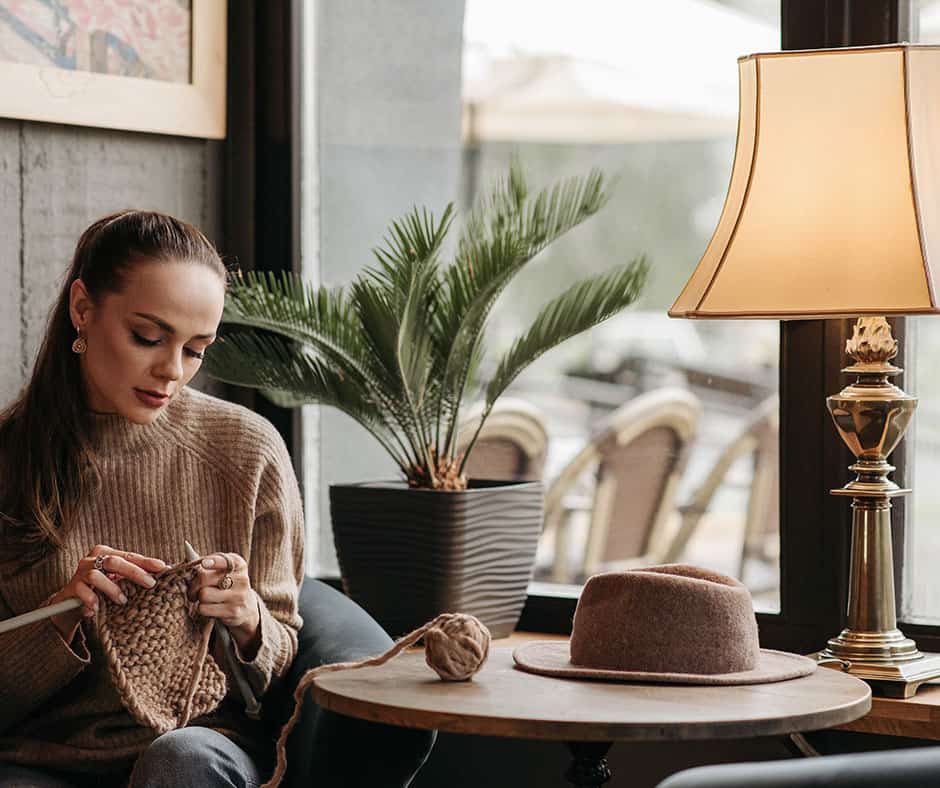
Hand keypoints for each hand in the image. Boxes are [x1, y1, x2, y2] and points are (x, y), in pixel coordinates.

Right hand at [49, 545, 166, 641]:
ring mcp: (79, 573)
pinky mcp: (70, 588)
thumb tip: (165, 571)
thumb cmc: (101, 589)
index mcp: (106, 553)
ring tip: (123, 600)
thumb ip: (135, 575)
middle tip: (150, 583)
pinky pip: (81, 592)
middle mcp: (91, 559)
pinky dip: (91, 600)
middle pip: (114, 562)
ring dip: (112, 589)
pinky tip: (98, 609)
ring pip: (96, 576)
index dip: (146, 561)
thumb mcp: (118, 580)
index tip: (163, 567)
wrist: (71, 604)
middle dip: (134, 572)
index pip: (129, 556)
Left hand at [187, 552, 259, 652]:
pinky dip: (203, 608)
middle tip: (193, 589)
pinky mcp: (233, 611)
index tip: (203, 564)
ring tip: (204, 598)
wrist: (246, 607)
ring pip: (203, 595)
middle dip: (194, 584)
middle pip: (204, 578)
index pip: (225, 561)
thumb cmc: (226, 584)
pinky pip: (205, 609)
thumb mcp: (222, 570)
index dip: (213, 561)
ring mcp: (238, 596)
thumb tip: (172, 564)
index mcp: (238, 564)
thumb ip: (205, 563)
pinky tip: (210, 607)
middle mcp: (241, 579)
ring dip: (199, 598)